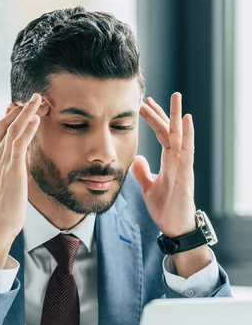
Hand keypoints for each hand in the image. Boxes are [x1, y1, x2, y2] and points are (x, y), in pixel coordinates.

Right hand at [0, 93, 46, 267]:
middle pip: (4, 125)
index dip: (11, 118)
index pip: (0, 133)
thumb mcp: (5, 189)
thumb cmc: (2, 213)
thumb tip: (18, 171)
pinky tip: (36, 117)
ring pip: (12, 128)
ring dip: (26, 112)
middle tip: (32, 97)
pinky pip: (19, 141)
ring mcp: (1, 162)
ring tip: (38, 99)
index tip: (21, 108)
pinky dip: (27, 126)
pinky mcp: (11, 168)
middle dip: (18, 109)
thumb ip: (10, 176)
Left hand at [132, 93, 211, 277]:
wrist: (174, 227)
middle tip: (148, 97)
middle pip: (169, 131)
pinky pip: (187, 151)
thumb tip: (136, 159)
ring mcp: (183, 165)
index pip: (161, 135)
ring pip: (180, 136)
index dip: (152, 120)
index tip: (142, 106)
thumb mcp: (147, 187)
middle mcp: (177, 160)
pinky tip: (186, 120)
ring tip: (175, 98)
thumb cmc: (165, 208)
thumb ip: (142, 173)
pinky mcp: (186, 174)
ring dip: (176, 117)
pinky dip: (187, 134)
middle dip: (160, 113)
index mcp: (169, 161)